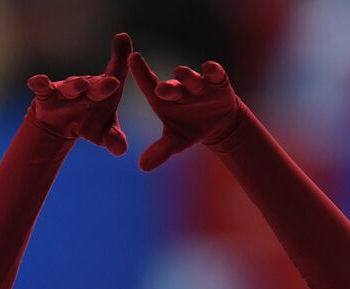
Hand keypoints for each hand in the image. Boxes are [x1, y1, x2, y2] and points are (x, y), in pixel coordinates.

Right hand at [26, 32, 131, 154]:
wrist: (59, 126)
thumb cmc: (87, 122)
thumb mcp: (103, 134)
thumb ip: (114, 139)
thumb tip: (120, 149)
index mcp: (104, 92)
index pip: (115, 72)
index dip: (121, 57)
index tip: (123, 39)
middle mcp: (86, 87)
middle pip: (96, 85)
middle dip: (104, 85)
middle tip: (114, 83)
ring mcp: (65, 90)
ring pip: (71, 86)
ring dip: (76, 85)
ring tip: (83, 85)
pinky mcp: (46, 96)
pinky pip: (41, 88)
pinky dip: (39, 83)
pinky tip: (37, 81)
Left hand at [129, 53, 240, 170]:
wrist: (217, 123)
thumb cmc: (189, 128)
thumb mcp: (176, 141)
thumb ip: (161, 151)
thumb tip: (142, 167)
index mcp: (163, 99)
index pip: (149, 85)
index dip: (141, 73)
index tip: (132, 59)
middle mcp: (178, 88)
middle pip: (171, 87)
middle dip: (168, 88)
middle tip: (161, 90)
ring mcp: (198, 83)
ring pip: (191, 79)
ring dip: (188, 77)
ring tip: (182, 74)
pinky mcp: (217, 82)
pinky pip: (215, 74)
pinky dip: (213, 70)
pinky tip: (209, 68)